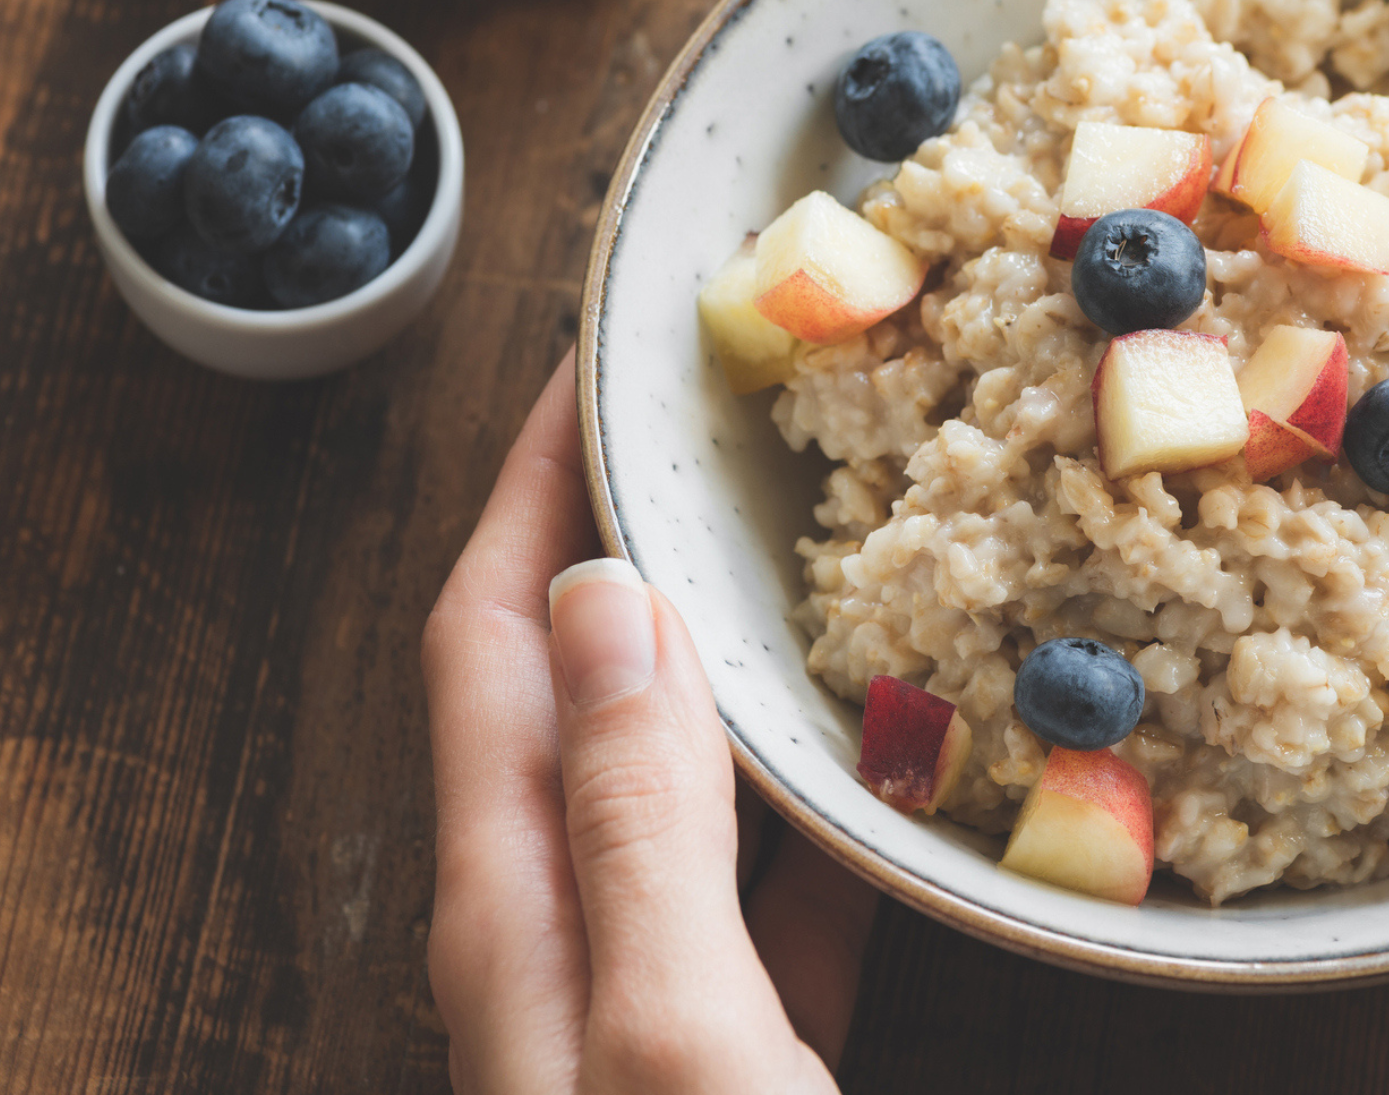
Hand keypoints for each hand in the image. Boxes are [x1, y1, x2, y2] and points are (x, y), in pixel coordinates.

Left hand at [422, 350, 875, 1092]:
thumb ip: (638, 823)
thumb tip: (609, 597)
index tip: (598, 361)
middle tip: (730, 427)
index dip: (536, 484)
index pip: (493, 637)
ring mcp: (642, 992)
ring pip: (680, 776)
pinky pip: (771, 884)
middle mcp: (560, 931)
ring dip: (733, 659)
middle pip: (577, 685)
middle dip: (634, 541)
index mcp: (515, 906)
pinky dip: (822, 806)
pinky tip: (895, 767)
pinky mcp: (733, 1046)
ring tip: (822, 555)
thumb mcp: (674, 1031)